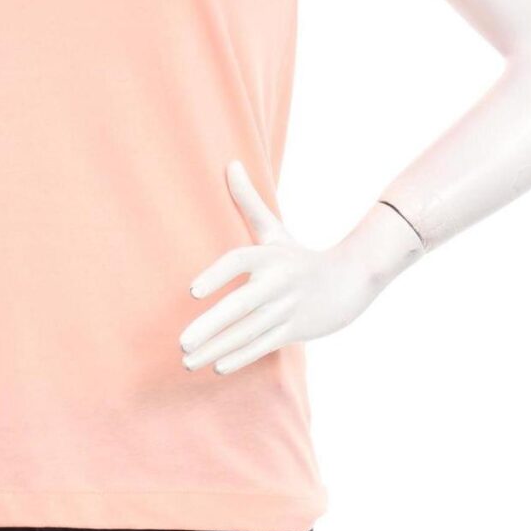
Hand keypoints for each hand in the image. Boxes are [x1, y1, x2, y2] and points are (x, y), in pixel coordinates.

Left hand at [179, 160, 421, 374]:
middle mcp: (277, 283)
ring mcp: (286, 310)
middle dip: (211, 326)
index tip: (192, 291)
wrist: (350, 282)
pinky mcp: (293, 330)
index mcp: (270, 256)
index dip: (217, 276)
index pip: (239, 262)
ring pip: (248, 333)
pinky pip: (263, 346)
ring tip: (187, 360)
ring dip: (217, 349)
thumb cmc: (299, 256)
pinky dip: (240, 358)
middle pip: (241, 306)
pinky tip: (216, 367)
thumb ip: (249, 202)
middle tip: (181, 341)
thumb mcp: (276, 230)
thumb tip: (231, 163)